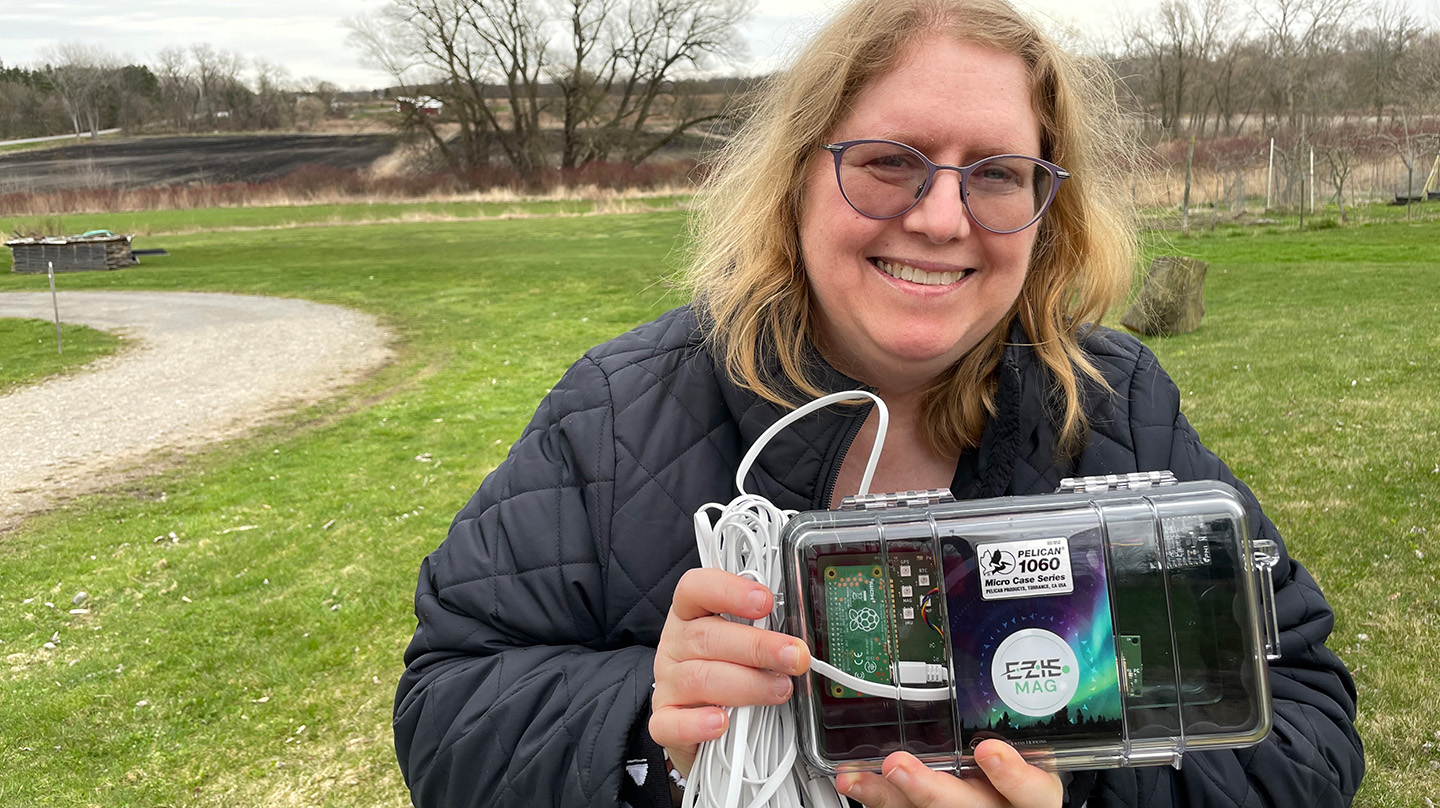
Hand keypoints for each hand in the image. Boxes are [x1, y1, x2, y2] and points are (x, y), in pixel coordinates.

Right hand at [649, 568, 809, 776]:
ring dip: (747, 684)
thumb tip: (797, 639)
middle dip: (758, 646)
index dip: (730, 591)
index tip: (765, 601)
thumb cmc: (725, 669)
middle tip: (794, 657)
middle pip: (708, 637)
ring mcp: (666, 683)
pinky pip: (673, 723)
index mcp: (691, 614)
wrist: (696, 715)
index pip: (698, 589)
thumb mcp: (741, 642)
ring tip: (780, 690)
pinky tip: (721, 723)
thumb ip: (763, 633)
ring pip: (700, 679)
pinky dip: (699, 724)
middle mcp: (675, 644)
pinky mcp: (664, 721)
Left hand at [835, 742, 1062, 807]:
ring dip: (890, 796)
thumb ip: (1011, 723)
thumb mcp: (1027, 748)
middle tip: (897, 763)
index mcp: (1032, 791)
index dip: (1014, 776)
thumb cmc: (1016, 772)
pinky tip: (856, 782)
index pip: (1035, 792)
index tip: (988, 751)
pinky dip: (877, 797)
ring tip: (861, 776)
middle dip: (930, 789)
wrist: (1004, 801)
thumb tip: (990, 670)